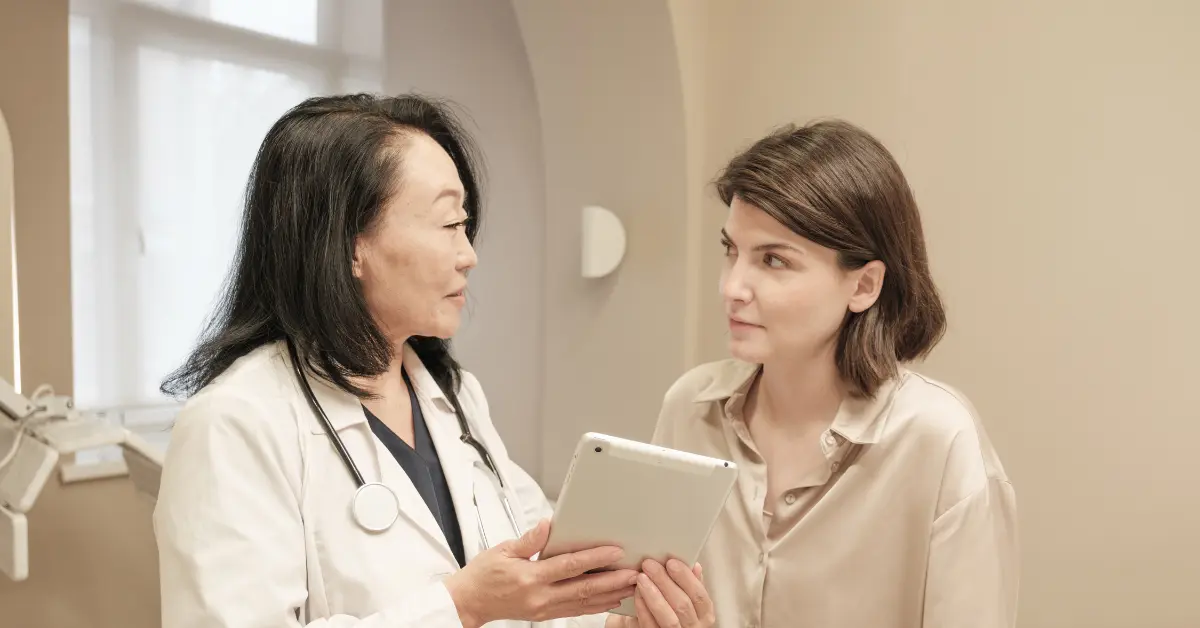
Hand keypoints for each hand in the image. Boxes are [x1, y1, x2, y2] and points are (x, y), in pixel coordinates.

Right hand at [444, 519, 637, 627]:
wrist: (470, 602)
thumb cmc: (484, 575)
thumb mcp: (503, 550)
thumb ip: (529, 539)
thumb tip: (548, 525)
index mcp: (530, 577)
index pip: (569, 566)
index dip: (595, 559)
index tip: (614, 552)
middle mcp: (540, 596)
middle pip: (583, 589)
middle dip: (612, 581)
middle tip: (633, 573)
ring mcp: (544, 609)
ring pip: (583, 603)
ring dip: (609, 594)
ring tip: (629, 586)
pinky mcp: (545, 615)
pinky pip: (575, 611)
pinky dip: (595, 606)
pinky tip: (609, 599)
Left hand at [605, 559, 714, 627]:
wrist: (650, 627)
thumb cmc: (668, 612)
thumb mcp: (684, 600)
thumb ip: (690, 585)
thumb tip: (695, 565)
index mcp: (704, 615)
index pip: (699, 595)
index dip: (686, 577)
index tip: (671, 562)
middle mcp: (694, 627)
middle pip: (682, 604)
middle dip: (664, 581)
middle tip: (649, 565)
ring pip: (668, 617)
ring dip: (653, 594)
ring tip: (641, 577)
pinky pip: (650, 625)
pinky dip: (643, 608)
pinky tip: (637, 594)